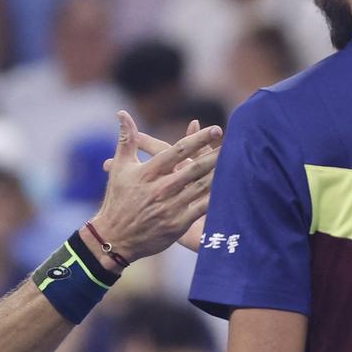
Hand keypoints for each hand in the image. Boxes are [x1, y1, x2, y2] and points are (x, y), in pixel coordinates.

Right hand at [90, 111, 221, 262]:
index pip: (177, 150)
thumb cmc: (118, 199)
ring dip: (219, 174)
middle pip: (194, 168)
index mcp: (148, 172)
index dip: (198, 138)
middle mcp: (160, 188)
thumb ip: (126, 140)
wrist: (114, 237)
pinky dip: (216, 199)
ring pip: (201, 187)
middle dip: (215, 155)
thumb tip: (122, 114)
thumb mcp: (121, 168)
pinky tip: (230, 190)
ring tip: (237, 163)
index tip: (215, 129)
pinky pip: (201, 209)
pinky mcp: (177, 224)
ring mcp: (170, 207)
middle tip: (234, 144)